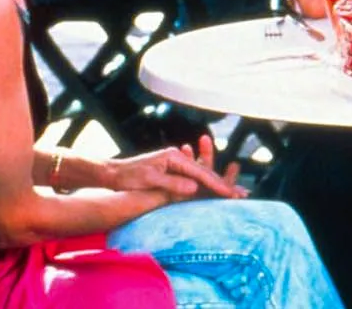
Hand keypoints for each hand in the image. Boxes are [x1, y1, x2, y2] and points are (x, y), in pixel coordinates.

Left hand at [109, 135, 245, 201]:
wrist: (111, 173)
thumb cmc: (127, 176)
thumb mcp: (150, 180)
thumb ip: (173, 183)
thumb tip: (195, 187)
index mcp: (173, 158)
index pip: (200, 173)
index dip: (216, 184)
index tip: (230, 194)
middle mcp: (176, 158)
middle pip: (204, 172)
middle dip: (222, 184)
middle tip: (239, 194)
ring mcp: (174, 163)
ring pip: (201, 175)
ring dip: (216, 184)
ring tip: (232, 191)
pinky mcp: (170, 170)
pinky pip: (193, 178)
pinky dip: (205, 184)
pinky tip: (212, 189)